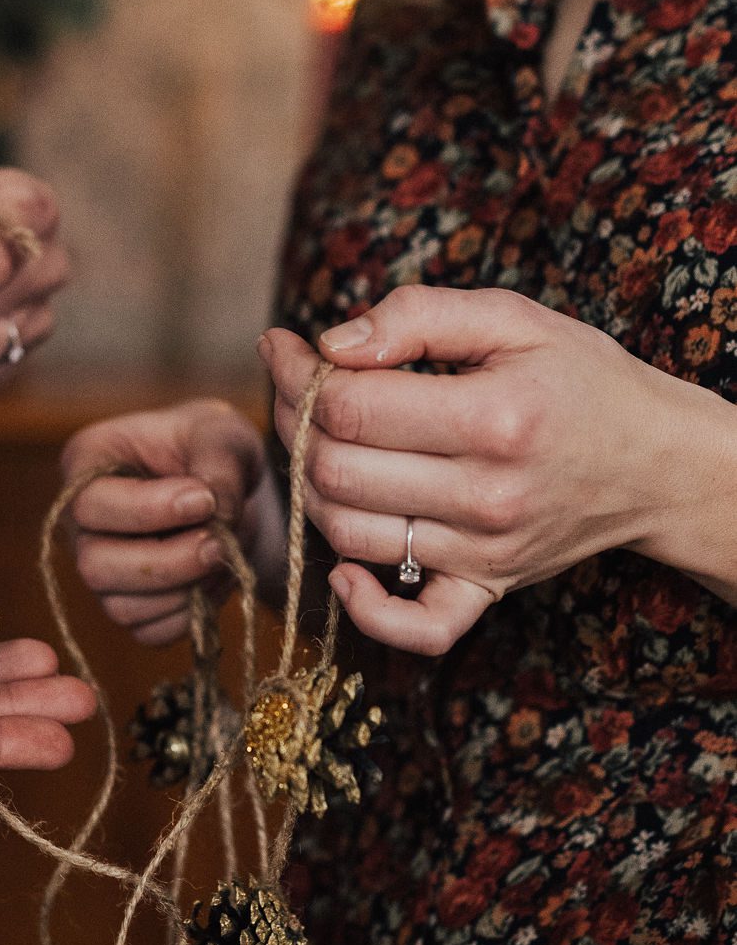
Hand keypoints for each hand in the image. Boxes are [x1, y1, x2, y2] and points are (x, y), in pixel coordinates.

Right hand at [60, 399, 283, 644]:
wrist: (226, 486)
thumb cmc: (210, 446)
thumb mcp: (221, 433)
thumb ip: (218, 464)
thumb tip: (216, 515)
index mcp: (86, 464)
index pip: (91, 504)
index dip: (147, 511)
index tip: (204, 501)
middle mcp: (81, 525)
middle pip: (95, 566)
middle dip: (165, 563)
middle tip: (218, 544)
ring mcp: (102, 571)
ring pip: (122, 608)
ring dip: (184, 592)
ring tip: (225, 556)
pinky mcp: (130, 606)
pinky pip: (150, 633)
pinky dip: (191, 615)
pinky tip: (216, 579)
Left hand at [266, 285, 704, 655]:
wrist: (654, 461)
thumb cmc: (578, 381)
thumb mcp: (513, 319)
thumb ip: (418, 316)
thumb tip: (330, 343)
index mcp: (493, 417)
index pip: (350, 407)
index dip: (300, 375)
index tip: (290, 349)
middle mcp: (487, 494)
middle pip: (336, 470)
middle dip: (295, 424)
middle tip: (297, 392)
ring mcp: (484, 553)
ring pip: (349, 534)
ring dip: (310, 491)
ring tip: (319, 449)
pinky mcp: (487, 590)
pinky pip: (416, 629)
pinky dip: (365, 609)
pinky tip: (344, 570)